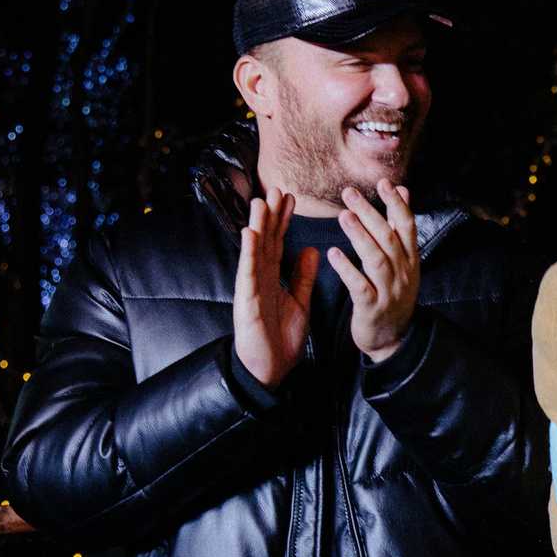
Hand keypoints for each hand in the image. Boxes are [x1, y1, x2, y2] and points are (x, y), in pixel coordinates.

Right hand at [233, 192, 316, 389]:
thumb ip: (303, 275)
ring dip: (256, 226)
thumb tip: (310, 250)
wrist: (272, 368)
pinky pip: (247, 275)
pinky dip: (248, 255)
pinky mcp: (246, 302)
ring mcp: (251, 288)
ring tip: (260, 203)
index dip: (283, 220)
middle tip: (276, 188)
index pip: (278, 242)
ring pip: (253, 252)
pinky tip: (249, 236)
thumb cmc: (281, 337)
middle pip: (265, 240)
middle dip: (270, 214)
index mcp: (272, 277)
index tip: (291, 197)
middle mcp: (259, 278)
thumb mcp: (300, 300)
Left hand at [327, 179, 420, 361]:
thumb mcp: (403, 260)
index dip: (397, 204)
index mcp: (411, 259)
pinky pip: (360, 286)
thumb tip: (403, 189)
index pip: (407, 226)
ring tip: (343, 216)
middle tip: (350, 193)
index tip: (384, 183)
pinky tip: (333, 254)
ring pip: (376, 259)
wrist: (393, 339)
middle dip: (370, 214)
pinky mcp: (372, 309)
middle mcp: (404, 273)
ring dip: (360, 236)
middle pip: (389, 239)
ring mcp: (390, 292)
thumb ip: (399, 226)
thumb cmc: (393, 293)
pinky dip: (347, 269)